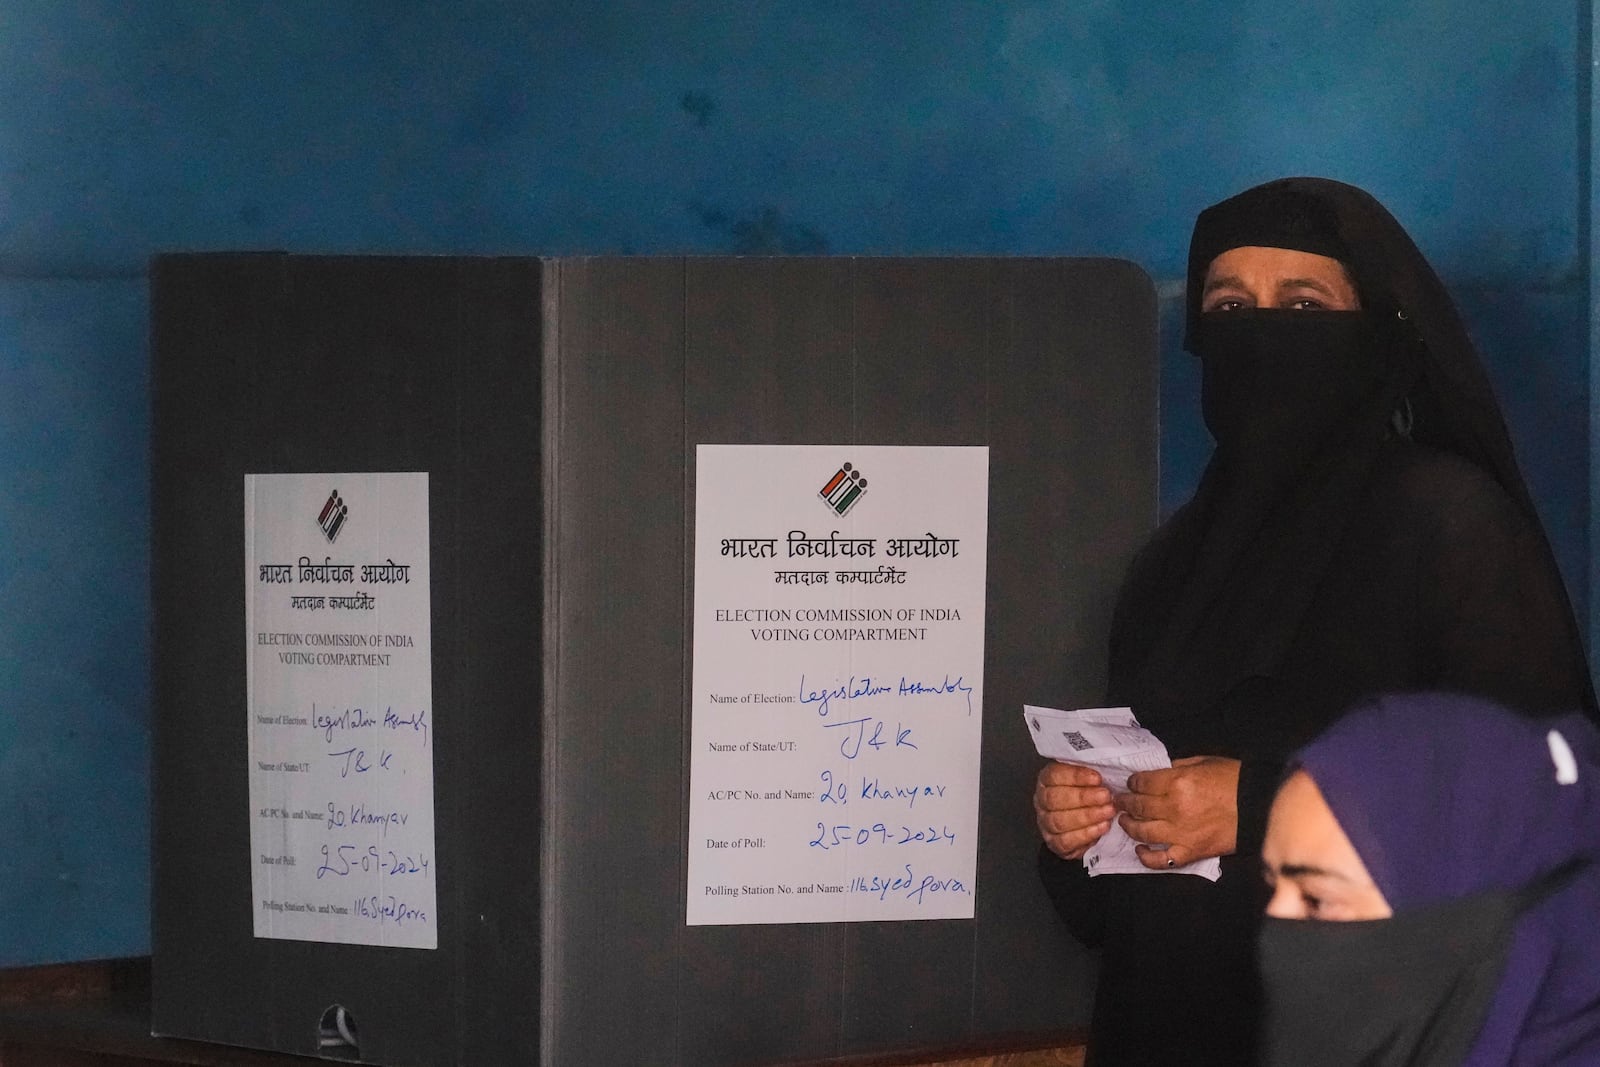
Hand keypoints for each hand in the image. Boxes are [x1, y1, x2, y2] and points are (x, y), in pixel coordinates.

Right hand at [1034, 762, 1115, 860]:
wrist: (1083, 826)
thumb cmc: (1088, 796)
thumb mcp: (1088, 780)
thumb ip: (1091, 773)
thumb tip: (1109, 764)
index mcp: (1047, 780)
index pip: (1054, 775)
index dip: (1075, 776)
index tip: (1097, 778)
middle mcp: (1042, 801)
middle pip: (1054, 798)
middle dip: (1083, 797)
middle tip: (1106, 796)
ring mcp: (1045, 822)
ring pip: (1059, 820)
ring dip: (1087, 816)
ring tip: (1108, 812)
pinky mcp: (1053, 843)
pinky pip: (1065, 841)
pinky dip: (1085, 834)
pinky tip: (1102, 827)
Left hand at [1116, 756, 1239, 868]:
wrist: (1260, 807)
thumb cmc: (1235, 780)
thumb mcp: (1204, 761)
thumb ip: (1177, 767)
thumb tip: (1158, 773)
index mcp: (1177, 783)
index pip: (1142, 783)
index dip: (1132, 782)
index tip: (1130, 783)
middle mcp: (1174, 809)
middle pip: (1138, 806)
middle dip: (1125, 802)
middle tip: (1119, 801)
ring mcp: (1181, 833)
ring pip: (1142, 832)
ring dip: (1128, 825)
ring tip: (1124, 820)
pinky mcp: (1190, 852)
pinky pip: (1161, 859)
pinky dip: (1146, 856)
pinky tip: (1139, 848)